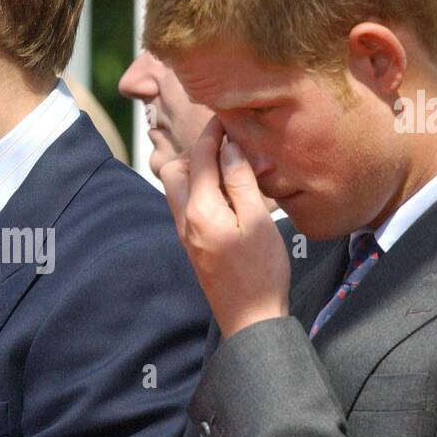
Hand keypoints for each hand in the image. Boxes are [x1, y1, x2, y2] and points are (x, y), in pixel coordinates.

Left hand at [159, 116, 289, 336]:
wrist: (250, 319)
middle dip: (197, 151)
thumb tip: (230, 148)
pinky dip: (201, 190)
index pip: (200, 157)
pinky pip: (187, 206)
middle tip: (228, 146)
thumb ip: (241, 181)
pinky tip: (228, 193)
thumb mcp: (258, 221)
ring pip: (178, 189)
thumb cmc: (261, 272)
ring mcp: (185, 234)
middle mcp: (184, 219)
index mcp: (200, 210)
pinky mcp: (192, 244)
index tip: (227, 116)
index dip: (213, 132)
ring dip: (197, 171)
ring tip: (230, 168)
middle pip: (175, 170)